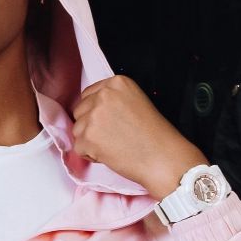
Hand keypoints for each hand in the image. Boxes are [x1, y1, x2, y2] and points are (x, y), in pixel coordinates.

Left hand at [70, 75, 206, 195]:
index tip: (109, 123)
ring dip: (90, 141)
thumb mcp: (136, 102)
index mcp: (117, 83)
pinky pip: (78, 147)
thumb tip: (89, 110)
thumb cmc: (154, 135)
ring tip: (114, 145)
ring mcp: (94, 115)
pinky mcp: (88, 137)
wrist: (163, 157)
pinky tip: (110, 154)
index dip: (95, 112)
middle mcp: (103, 95)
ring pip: (77, 129)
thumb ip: (112, 100)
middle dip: (90, 126)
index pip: (88, 94)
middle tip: (113, 136)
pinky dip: (91, 155)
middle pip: (80, 111)